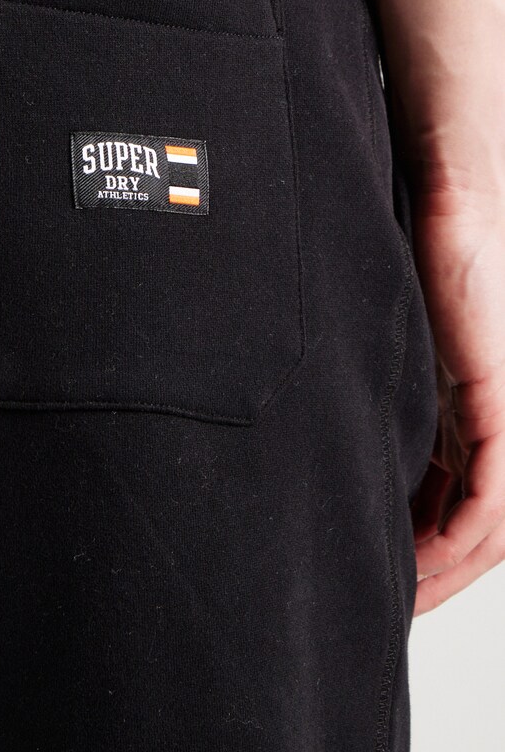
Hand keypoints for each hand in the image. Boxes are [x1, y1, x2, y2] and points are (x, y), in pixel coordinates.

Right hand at [408, 175, 504, 615]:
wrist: (444, 195)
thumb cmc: (406, 249)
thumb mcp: (378, 340)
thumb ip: (365, 386)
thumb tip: (311, 418)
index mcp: (460, 406)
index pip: (452, 499)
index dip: (424, 548)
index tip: (384, 576)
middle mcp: (488, 416)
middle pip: (474, 522)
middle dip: (435, 571)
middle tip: (392, 603)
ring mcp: (501, 410)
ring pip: (489, 521)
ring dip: (448, 567)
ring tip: (404, 595)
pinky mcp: (501, 399)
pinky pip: (492, 492)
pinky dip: (462, 534)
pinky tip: (429, 558)